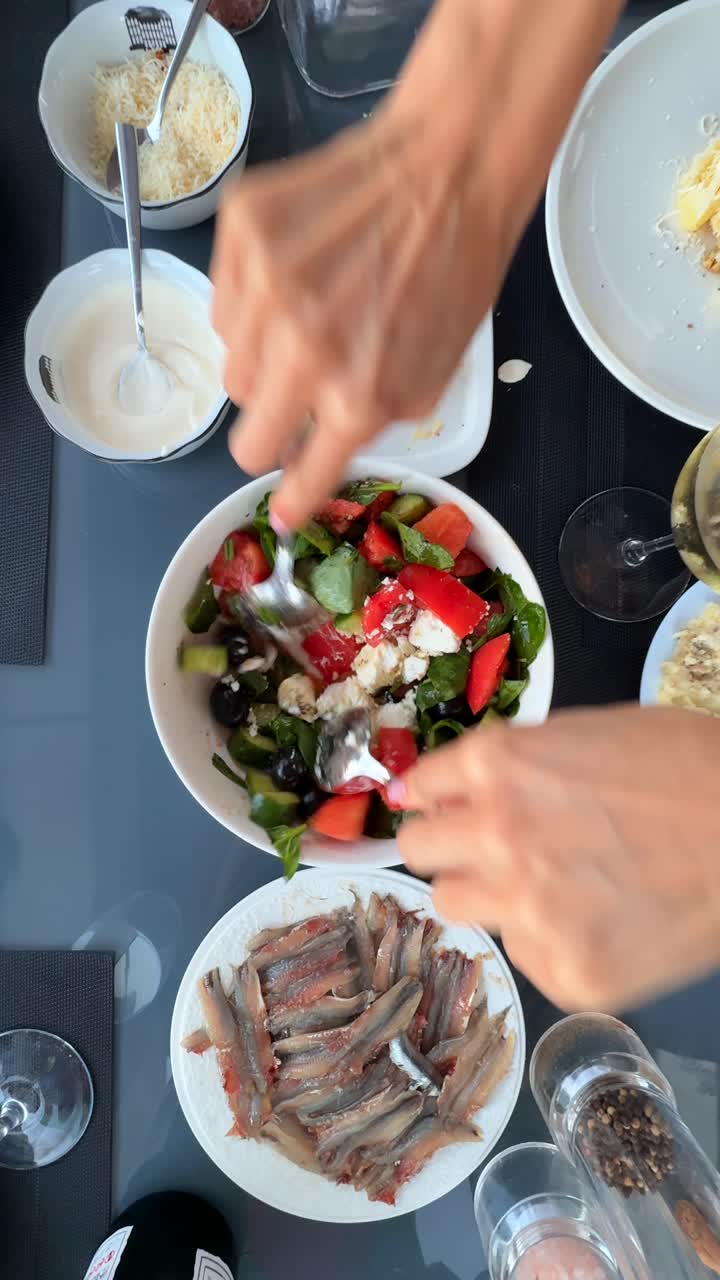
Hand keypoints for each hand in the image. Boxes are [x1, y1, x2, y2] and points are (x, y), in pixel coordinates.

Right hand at [212, 0, 620, 528]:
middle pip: (246, 437)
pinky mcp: (241, 234)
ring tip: (307, 320)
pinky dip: (250, 307)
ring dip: (263, 362)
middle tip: (293, 400)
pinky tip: (294, 278)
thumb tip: (312, 460)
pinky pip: (222, 306)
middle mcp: (302, 351)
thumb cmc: (452, 277)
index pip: (301, 479)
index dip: (291, 500)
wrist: (447, 172)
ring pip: (232, 368)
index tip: (282, 512)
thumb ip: (370, 425)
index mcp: (358, 396)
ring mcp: (264, 289)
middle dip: (270, 431)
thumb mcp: (432, 378)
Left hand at [395, 705, 719, 1010]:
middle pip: (419, 851)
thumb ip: (512, 761)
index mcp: (501, 766)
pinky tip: (596, 917)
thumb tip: (451, 785)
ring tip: (544, 884)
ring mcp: (530, 911)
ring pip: (455, 908)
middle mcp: (498, 836)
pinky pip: (522, 954)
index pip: (417, 787)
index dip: (430, 795)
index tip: (438, 806)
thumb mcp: (588, 733)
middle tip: (485, 847)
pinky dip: (548, 938)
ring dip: (486, 893)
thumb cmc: (689, 768)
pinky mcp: (568, 972)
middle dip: (446, 844)